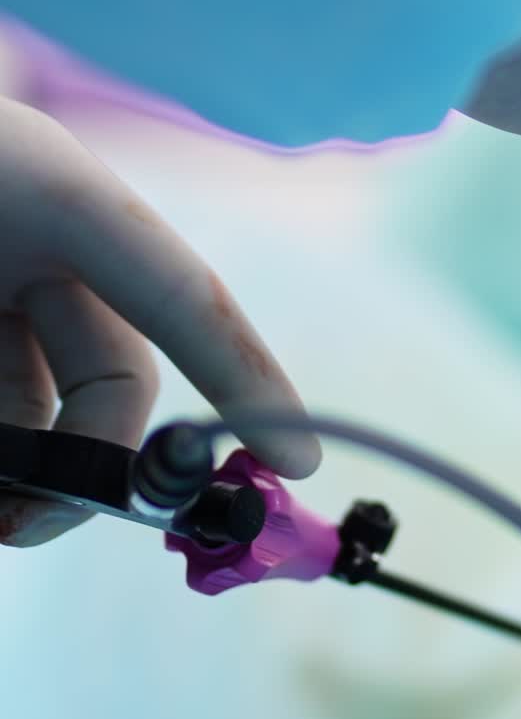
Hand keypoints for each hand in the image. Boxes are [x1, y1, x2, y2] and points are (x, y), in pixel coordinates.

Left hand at [0, 98, 319, 545]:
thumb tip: (16, 502)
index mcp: (49, 190)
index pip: (178, 293)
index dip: (245, 376)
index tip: (295, 460)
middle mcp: (36, 231)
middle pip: (107, 368)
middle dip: (83, 458)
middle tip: (24, 529)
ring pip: (39, 393)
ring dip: (18, 461)